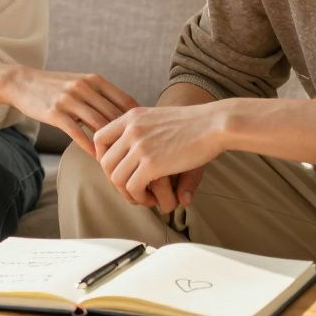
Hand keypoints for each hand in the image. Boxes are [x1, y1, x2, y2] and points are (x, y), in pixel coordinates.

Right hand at [0, 67, 138, 156]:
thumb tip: (125, 117)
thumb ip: (101, 97)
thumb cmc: (56, 87)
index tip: (144, 136)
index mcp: (95, 80)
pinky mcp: (55, 112)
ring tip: (118, 160)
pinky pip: (77, 133)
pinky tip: (96, 157)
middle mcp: (85, 87)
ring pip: (98, 125)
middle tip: (136, 154)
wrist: (23, 82)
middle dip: (127, 136)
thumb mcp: (81, 84)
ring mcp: (70, 99)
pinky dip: (89, 146)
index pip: (126, 101)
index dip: (138, 121)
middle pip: (115, 115)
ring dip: (109, 145)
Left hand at [94, 104, 223, 208]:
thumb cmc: (195, 124)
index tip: (116, 169)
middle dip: (115, 181)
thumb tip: (130, 158)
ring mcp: (140, 146)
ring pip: (116, 178)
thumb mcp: (160, 120)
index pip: (100, 138)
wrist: (215, 124)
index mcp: (132, 116)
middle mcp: (131, 129)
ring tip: (144, 196)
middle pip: (105, 162)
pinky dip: (139, 197)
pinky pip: (132, 187)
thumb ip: (142, 135)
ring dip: (128, 193)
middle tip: (132, 189)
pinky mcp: (151, 163)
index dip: (103, 158)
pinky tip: (153, 198)